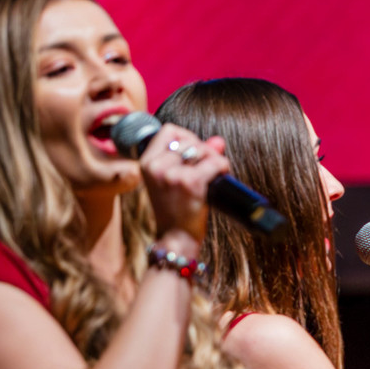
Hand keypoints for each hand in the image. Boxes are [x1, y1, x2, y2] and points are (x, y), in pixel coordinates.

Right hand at [140, 123, 230, 244]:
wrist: (176, 238)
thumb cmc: (176, 211)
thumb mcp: (176, 180)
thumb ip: (195, 157)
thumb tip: (218, 141)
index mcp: (146, 163)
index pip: (168, 130)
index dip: (186, 137)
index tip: (195, 152)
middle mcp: (156, 166)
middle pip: (188, 139)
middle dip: (203, 150)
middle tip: (208, 168)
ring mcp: (172, 174)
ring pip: (202, 149)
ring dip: (214, 159)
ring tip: (213, 175)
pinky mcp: (190, 182)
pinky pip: (215, 163)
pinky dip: (223, 168)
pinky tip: (221, 178)